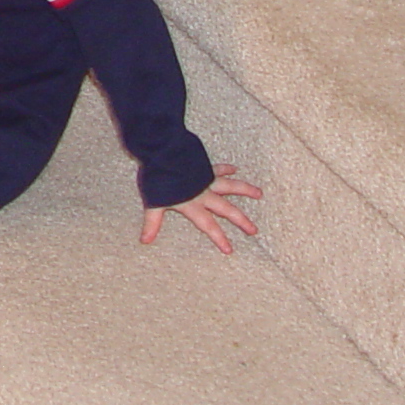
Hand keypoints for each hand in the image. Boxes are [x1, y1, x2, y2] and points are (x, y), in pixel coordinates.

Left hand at [139, 163, 262, 253]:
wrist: (163, 154)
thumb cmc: (158, 179)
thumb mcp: (154, 203)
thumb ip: (152, 223)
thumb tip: (144, 241)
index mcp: (193, 205)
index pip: (209, 225)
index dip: (219, 238)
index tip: (230, 250)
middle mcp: (204, 194)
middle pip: (227, 209)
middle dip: (241, 221)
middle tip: (254, 230)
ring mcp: (206, 179)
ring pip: (231, 186)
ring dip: (245, 190)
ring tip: (260, 194)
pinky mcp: (204, 167)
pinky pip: (218, 169)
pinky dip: (226, 169)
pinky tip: (235, 169)